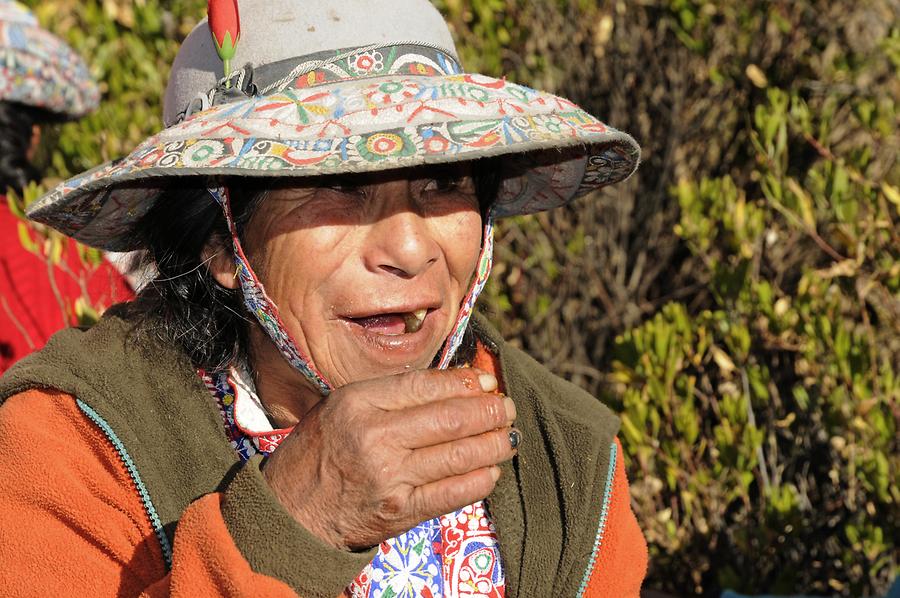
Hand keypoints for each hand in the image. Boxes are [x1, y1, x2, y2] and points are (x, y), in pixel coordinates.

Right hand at [262, 368, 517, 550]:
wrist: (290, 514)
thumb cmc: (318, 454)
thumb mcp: (342, 407)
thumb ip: (391, 394)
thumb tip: (455, 383)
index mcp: (358, 402)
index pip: (426, 384)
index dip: (465, 381)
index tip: (486, 381)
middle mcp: (374, 436)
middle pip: (450, 417)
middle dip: (489, 411)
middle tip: (506, 407)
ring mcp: (389, 477)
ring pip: (459, 454)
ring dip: (494, 443)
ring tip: (508, 436)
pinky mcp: (400, 511)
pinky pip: (454, 493)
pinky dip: (480, 480)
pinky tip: (491, 470)